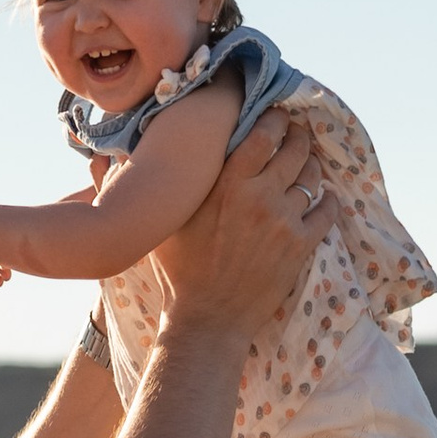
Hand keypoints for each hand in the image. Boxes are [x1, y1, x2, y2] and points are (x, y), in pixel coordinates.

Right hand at [152, 111, 330, 344]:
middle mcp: (260, 196)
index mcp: (227, 183)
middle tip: (295, 135)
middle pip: (295, 148)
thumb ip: (152, 183)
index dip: (276, 118)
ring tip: (305, 167)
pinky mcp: (300, 245)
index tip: (276, 116)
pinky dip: (328, 200)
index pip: (265, 132)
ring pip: (313, 176)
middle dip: (298, 136)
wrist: (206, 320)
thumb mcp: (163, 221)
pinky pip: (328, 210)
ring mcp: (284, 220)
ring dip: (311, 167)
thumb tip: (108, 154)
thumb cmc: (179, 271)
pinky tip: (323, 198)